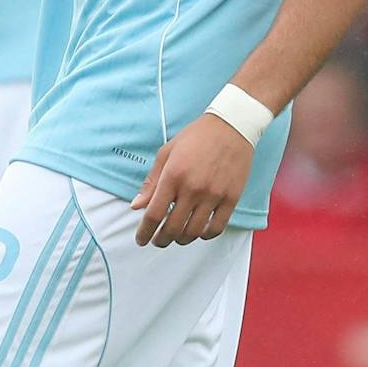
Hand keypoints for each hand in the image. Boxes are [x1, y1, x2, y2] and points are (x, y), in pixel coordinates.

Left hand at [132, 114, 254, 245]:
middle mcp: (192, 188)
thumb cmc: (196, 137)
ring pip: (193, 232)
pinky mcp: (231, 198)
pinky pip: (216, 227)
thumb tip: (136, 206)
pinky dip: (204, 235)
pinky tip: (198, 232)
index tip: (141, 239)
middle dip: (161, 240)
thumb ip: (151, 182)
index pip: (154, 214)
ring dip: (181, 240)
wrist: (231, 126)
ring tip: (176, 237)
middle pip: (173, 228)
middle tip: (158, 240)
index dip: (144, 232)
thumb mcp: (166, 153)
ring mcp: (213, 195)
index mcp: (173, 176)